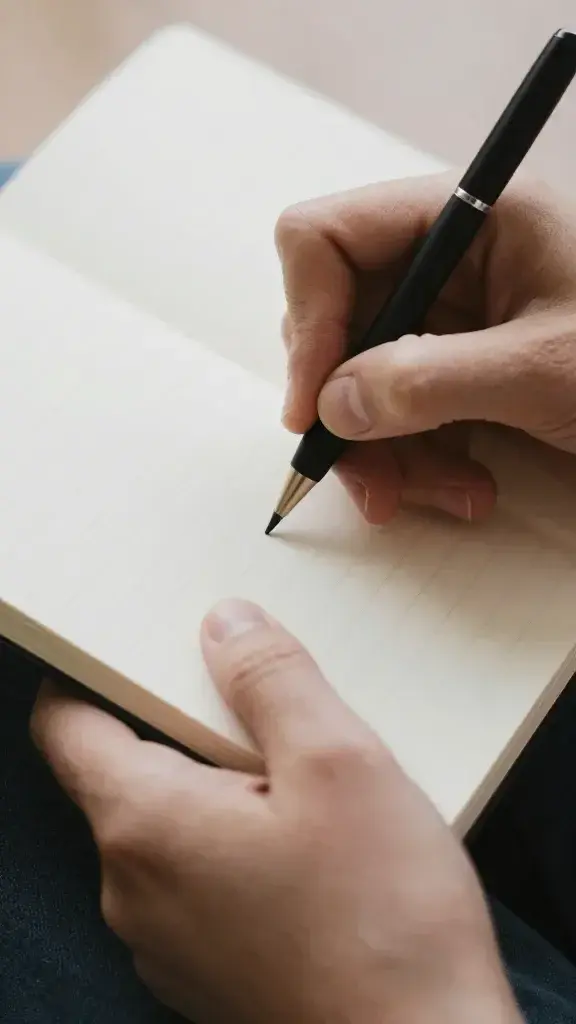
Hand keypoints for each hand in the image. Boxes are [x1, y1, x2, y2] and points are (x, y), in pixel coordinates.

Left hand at [32, 599, 520, 1023]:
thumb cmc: (384, 923)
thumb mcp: (339, 763)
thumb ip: (270, 680)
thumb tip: (224, 622)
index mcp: (145, 824)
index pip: (65, 727)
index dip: (89, 674)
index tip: (137, 649)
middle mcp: (133, 888)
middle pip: (123, 772)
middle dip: (184, 729)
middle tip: (264, 711)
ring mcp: (165, 938)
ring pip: (166, 827)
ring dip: (217, 789)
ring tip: (302, 784)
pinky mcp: (205, 967)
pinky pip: (196, 878)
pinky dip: (232, 844)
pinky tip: (308, 849)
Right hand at [276, 173, 575, 523]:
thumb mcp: (543, 372)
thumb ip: (429, 381)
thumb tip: (330, 406)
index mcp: (470, 221)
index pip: (327, 239)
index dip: (307, 321)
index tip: (312, 407)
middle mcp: (452, 263)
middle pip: (338, 324)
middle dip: (349, 410)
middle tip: (370, 478)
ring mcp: (455, 320)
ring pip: (362, 381)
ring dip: (387, 452)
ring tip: (444, 495)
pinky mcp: (463, 371)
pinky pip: (402, 414)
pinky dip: (419, 461)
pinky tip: (467, 489)